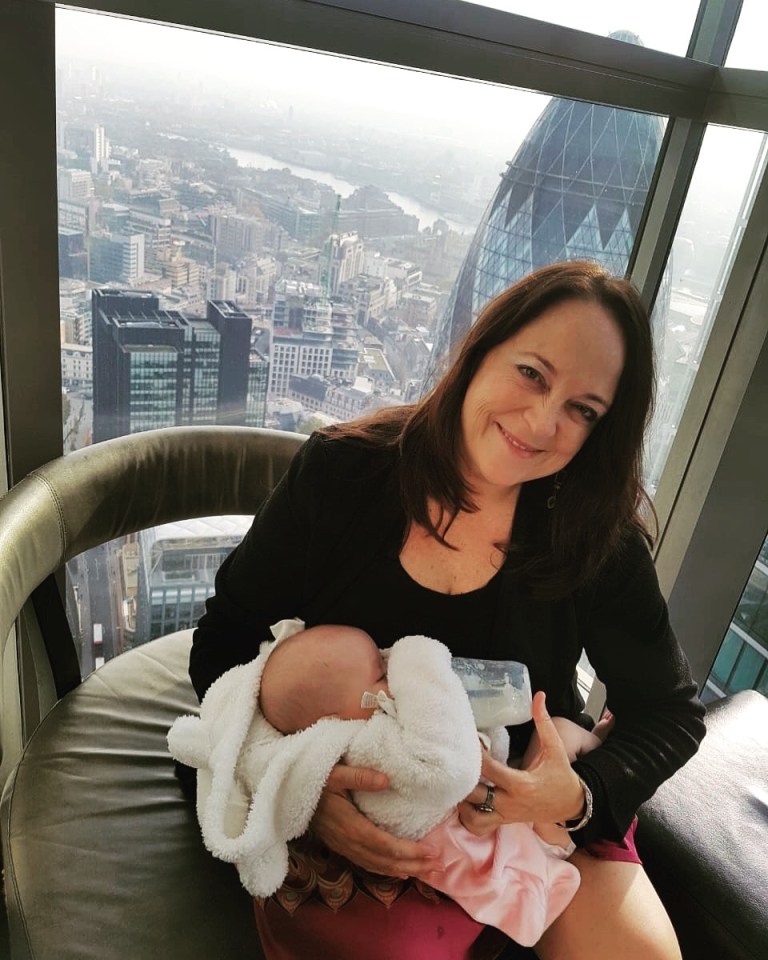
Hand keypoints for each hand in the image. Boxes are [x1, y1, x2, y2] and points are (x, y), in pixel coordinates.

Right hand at [310, 764, 442, 878]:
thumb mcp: (334, 770)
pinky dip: (383, 868)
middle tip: (436, 866)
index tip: (430, 852)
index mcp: (347, 824)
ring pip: (373, 865)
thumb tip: (386, 780)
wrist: (285, 789)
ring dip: (400, 870)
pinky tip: (396, 870)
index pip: (383, 845)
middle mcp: (345, 839)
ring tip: (423, 871)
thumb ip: (359, 775)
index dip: (407, 852)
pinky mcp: (338, 843)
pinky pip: (364, 862)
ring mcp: (341, 844)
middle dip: (410, 865)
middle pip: (382, 860)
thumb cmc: (312, 776)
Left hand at [458, 691, 585, 836]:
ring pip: (473, 816)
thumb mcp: (555, 748)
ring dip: (462, 801)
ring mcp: (505, 815)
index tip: (469, 740)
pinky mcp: (504, 821)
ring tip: (459, 781)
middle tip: (457, 762)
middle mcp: (510, 803)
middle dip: (463, 780)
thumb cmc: (562, 775)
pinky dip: (468, 816)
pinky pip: (479, 826)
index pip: (489, 770)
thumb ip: (544, 722)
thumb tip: (539, 696)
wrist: (573, 805)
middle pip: (475, 796)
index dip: (476, 755)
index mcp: (521, 784)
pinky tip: (466, 800)